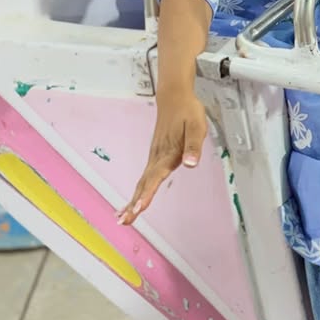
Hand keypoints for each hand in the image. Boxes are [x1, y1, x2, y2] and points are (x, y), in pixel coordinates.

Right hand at [117, 91, 207, 224]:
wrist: (175, 98)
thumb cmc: (187, 112)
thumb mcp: (196, 126)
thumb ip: (193, 146)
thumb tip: (190, 163)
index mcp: (168, 152)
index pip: (155, 177)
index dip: (147, 194)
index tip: (138, 208)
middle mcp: (158, 157)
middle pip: (144, 184)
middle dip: (133, 204)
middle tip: (124, 221)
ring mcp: (154, 157)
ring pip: (142, 182)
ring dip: (132, 200)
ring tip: (122, 218)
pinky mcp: (155, 156)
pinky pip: (144, 177)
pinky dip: (137, 191)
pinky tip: (134, 200)